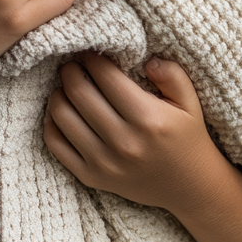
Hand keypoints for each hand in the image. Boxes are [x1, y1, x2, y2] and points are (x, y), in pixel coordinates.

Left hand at [44, 53, 216, 213]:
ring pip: (62, 117)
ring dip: (58, 94)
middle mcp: (124, 142)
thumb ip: (172, 75)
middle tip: (72, 65)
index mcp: (148, 119)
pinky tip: (61, 112)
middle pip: (79, 94)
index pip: (106, 77)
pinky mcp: (91, 177)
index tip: (89, 52)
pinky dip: (52, 123)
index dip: (92, 58)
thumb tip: (147, 59)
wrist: (190, 188)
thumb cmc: (188, 138)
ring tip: (66, 86)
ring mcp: (105, 162)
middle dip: (70, 71)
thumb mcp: (190, 103)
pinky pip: (57, 146)